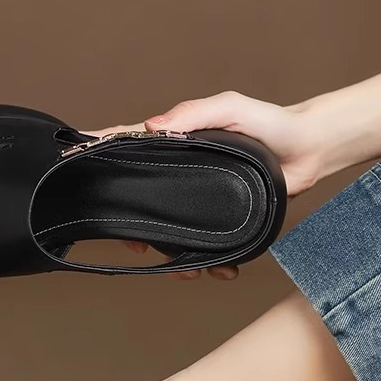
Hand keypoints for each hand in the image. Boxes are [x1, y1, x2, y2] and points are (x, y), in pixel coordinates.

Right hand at [89, 92, 322, 279]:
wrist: (311, 151)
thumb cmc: (271, 123)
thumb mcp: (230, 109)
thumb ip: (194, 113)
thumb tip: (153, 127)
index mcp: (175, 141)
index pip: (127, 145)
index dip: (97, 151)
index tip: (68, 159)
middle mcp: (180, 170)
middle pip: (139, 198)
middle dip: (131, 225)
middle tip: (134, 243)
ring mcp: (197, 196)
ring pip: (167, 229)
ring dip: (169, 254)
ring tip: (184, 268)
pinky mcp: (219, 217)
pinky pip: (202, 244)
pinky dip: (205, 263)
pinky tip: (215, 272)